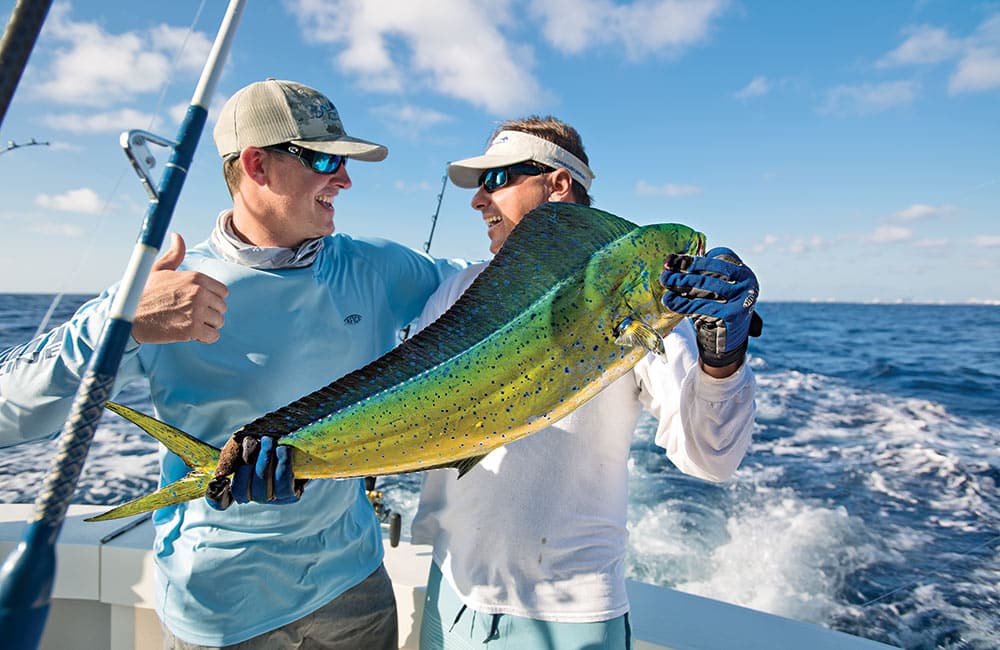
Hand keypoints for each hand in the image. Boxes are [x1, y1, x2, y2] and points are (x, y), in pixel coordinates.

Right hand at [132, 233, 228, 343]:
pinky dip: (205, 337)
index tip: (197, 303)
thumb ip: (174, 254)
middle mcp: (199, 293)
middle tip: (190, 314)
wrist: (129, 317)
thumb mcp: (158, 269)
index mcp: (196, 277)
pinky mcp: (192, 329)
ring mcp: (196, 311)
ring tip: (189, 322)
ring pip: (219, 322)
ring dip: (207, 325)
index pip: (222, 291)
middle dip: (209, 313)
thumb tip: (177, 236)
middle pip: (222, 307)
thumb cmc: (144, 293)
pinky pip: (213, 336)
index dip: (211, 299)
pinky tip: (191, 333)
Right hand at [205, 435, 306, 509]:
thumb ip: (233, 454)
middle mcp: (254, 495)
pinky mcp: (290, 496)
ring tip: (269, 442)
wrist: (301, 437)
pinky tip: (283, 451)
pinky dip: (282, 466)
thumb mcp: (246, 441)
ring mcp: (272, 498)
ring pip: (262, 489)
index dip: (214, 496)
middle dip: (249, 464)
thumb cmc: (270, 439)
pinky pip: (283, 486)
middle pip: (242, 492)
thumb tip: (222, 473)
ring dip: (264, 462)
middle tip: (260, 441)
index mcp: (239, 483)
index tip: (219, 481)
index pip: (219, 501)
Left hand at [660, 247, 762, 367]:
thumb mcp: (712, 288)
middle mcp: (747, 281)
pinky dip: (684, 303)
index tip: (671, 260)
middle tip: (665, 270)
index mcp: (742, 270)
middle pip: (710, 271)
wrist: (726, 339)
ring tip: (665, 281)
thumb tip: (670, 263)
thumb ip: (699, 275)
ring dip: (682, 282)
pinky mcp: (734, 314)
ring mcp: (742, 297)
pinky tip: (670, 301)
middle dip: (685, 269)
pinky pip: (704, 306)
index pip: (717, 257)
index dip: (692, 258)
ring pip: (706, 286)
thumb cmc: (716, 307)